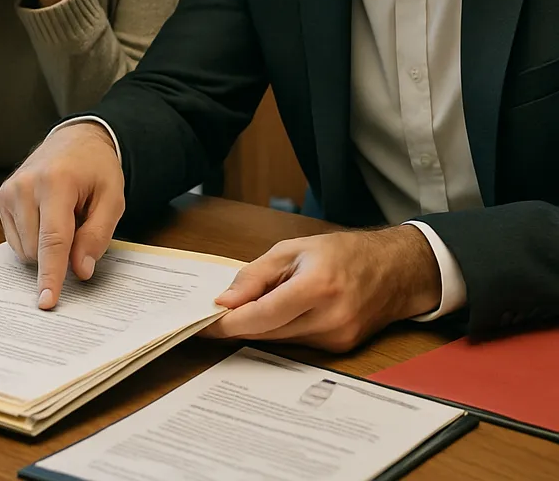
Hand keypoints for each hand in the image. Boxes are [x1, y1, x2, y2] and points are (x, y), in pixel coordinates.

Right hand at [0, 122, 124, 309]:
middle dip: (61, 253)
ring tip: (62, 215)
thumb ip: (98, 235)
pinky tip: (46, 217)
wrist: (75, 140)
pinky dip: (35, 239)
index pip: (53, 239)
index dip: (51, 274)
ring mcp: (9, 191)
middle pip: (38, 250)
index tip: (46, 302)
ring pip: (25, 250)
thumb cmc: (96, 169)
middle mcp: (26, 186)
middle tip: (78, 223)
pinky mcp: (2, 198)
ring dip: (46, 246)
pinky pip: (16, 242)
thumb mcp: (112, 198)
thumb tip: (80, 271)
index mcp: (57, 182)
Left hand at [204, 225, 442, 351]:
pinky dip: (278, 331)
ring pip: (280, 340)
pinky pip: (297, 343)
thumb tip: (225, 301)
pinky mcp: (340, 349)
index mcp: (317, 286)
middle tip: (208, 320)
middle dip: (236, 327)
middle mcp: (329, 318)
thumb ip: (256, 275)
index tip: (203, 323)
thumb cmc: (342, 252)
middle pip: (267, 332)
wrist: (395, 271)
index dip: (229, 323)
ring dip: (256, 329)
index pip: (263, 315)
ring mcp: (337, 338)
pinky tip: (272, 316)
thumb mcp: (293, 249)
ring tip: (238, 313)